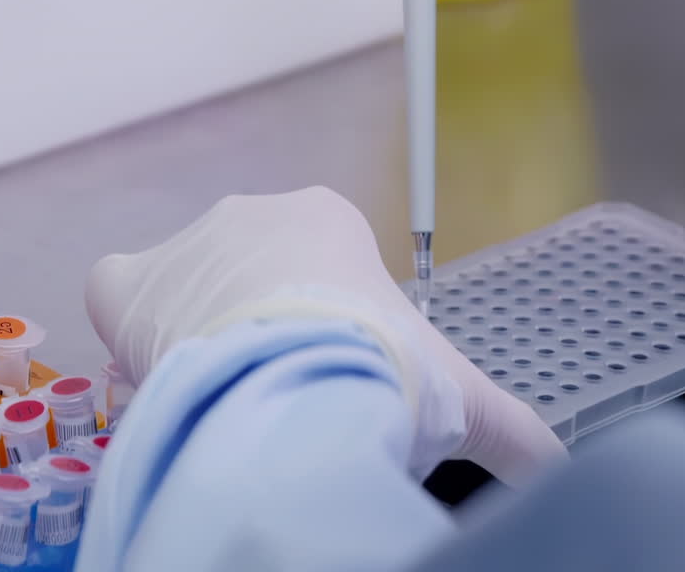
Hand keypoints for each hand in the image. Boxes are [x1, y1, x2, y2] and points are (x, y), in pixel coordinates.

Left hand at [85, 187, 565, 484]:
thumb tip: (560, 471)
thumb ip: (513, 429)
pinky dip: (136, 331)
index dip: (329, 326)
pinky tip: (166, 371)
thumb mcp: (457, 395)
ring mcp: (185, 242)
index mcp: (326, 219)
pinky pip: (123, 293)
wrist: (294, 380)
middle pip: (254, 277)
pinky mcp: (127, 280)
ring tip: (229, 397)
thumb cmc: (377, 363)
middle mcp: (253, 213)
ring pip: (191, 289)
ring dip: (206, 336)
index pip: (323, 269)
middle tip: (285, 388)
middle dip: (267, 328)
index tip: (335, 371)